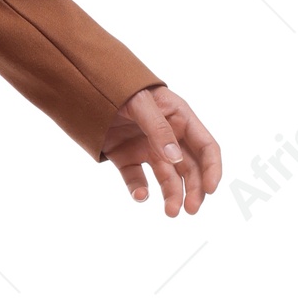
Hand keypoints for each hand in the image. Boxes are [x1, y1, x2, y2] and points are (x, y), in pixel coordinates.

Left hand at [101, 86, 220, 215]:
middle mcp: (168, 136)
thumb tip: (175, 158)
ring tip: (171, 212)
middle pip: (189, 168)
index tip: (210, 189)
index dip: (212, 169)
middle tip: (191, 209)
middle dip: (193, 190)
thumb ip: (159, 129)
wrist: (86, 84)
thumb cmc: (120, 86)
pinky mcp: (126, 157)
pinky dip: (139, 190)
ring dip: (172, 195)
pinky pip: (137, 178)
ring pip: (166, 177)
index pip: (205, 147)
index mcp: (180, 118)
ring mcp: (147, 148)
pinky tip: (140, 195)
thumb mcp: (141, 103)